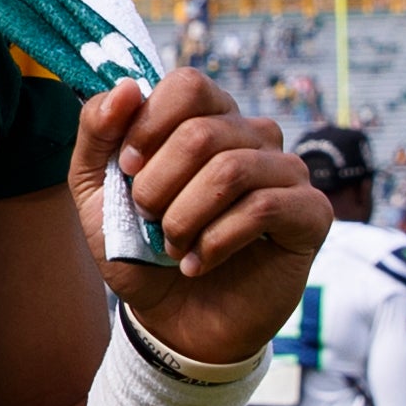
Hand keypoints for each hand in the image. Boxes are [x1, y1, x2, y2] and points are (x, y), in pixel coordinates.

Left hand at [71, 76, 331, 367]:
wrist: (171, 320)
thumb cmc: (138, 248)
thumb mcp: (95, 191)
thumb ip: (97, 133)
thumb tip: (127, 88)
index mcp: (205, 118)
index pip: (188, 85)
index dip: (149, 125)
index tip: (128, 171)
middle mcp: (252, 136)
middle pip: (202, 132)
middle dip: (158, 186)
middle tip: (148, 219)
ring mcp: (286, 172)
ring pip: (232, 169)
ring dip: (184, 217)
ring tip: (171, 247)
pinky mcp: (310, 213)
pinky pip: (264, 208)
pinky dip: (216, 241)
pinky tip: (198, 263)